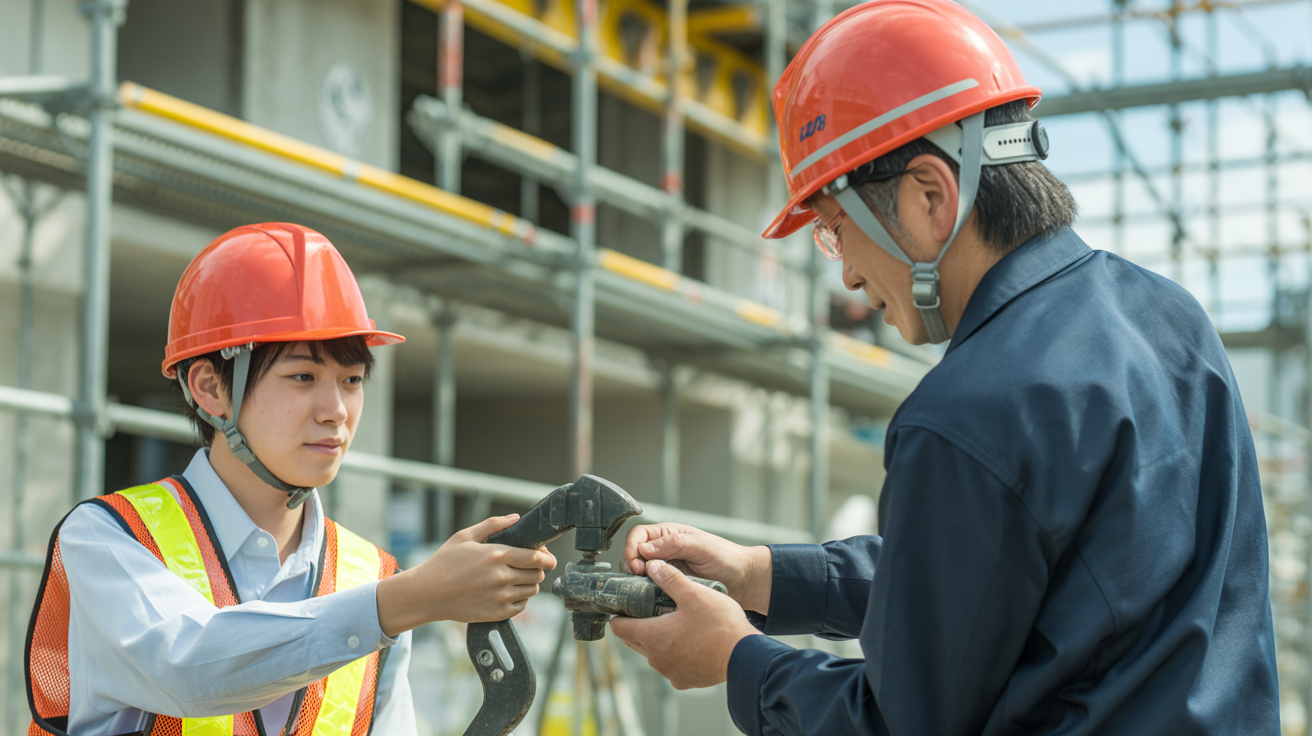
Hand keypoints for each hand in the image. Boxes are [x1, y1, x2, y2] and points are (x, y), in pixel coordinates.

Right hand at [376, 514, 556, 635]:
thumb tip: (516, 518)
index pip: (536, 557)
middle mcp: (501, 577)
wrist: (427, 593)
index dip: (548, 557)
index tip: (549, 557)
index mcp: (496, 555)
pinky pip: (522, 605)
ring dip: (529, 583)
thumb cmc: (444, 562)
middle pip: (537, 574)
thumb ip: (493, 525)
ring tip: (516, 578)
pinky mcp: (497, 613)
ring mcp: (500, 597)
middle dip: (538, 568)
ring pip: (532, 590)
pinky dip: (520, 598)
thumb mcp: (465, 537)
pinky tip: (508, 591)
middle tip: (528, 565)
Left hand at [610, 560, 760, 689]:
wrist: (744, 656)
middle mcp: (656, 658)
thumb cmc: (719, 626)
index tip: (626, 606)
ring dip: (659, 640)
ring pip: (654, 654)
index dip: (620, 615)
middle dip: (639, 625)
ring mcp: (670, 672)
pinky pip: (672, 665)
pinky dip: (676, 654)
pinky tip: (692, 641)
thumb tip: (653, 566)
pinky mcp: (685, 681)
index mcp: (652, 636)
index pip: (619, 627)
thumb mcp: (693, 593)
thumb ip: (669, 579)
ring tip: (676, 623)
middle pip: (634, 640)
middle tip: (652, 609)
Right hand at [622, 523, 771, 613]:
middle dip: (630, 566)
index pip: (638, 535)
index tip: (636, 564)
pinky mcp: (668, 588)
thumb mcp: (701, 546)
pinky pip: (649, 590)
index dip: (632, 548)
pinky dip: (644, 594)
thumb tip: (644, 548)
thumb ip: (674, 544)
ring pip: (637, 574)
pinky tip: (648, 599)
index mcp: (668, 535)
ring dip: (635, 581)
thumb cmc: (726, 558)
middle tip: (638, 578)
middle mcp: (663, 551)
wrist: (743, 581)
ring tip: (642, 589)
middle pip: (633, 555)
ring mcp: (664, 571)